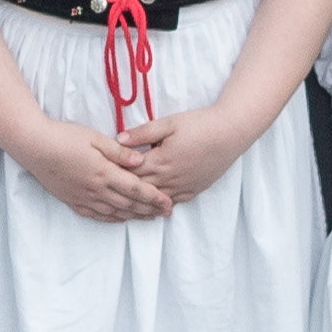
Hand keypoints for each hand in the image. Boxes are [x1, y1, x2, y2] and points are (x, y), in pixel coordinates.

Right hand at [22, 125, 168, 223]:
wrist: (34, 147)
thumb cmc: (64, 137)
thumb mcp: (95, 138)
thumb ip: (119, 152)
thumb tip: (141, 160)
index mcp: (104, 173)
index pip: (135, 189)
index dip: (153, 197)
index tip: (168, 202)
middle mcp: (96, 190)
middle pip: (128, 203)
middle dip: (149, 209)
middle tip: (166, 213)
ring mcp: (84, 197)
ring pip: (115, 212)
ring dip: (134, 216)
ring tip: (150, 218)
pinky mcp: (73, 200)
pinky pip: (97, 215)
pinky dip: (112, 218)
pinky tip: (120, 218)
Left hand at [116, 105, 257, 207]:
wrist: (231, 133)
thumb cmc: (200, 124)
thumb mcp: (169, 123)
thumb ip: (143, 133)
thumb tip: (118, 139)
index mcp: (161, 161)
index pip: (130, 171)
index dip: (115, 172)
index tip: (100, 172)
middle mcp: (170, 178)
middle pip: (140, 189)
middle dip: (123, 189)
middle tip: (105, 190)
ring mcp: (183, 187)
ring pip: (155, 200)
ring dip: (139, 202)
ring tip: (123, 204)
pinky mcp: (194, 190)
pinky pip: (172, 202)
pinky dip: (159, 206)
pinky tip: (150, 209)